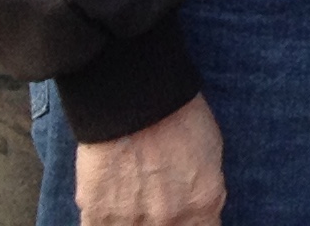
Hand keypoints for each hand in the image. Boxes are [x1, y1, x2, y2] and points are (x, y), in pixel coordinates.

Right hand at [75, 94, 222, 224]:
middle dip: (164, 220)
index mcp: (203, 204)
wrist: (134, 96)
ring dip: (134, 222)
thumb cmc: (177, 114)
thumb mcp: (211, 152)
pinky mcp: (98, 216)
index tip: (185, 215)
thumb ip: (204, 191)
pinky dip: (107, 221)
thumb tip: (198, 209)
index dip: (193, 221)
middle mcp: (170, 220)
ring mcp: (133, 222)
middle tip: (156, 201)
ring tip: (133, 200)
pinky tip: (111, 207)